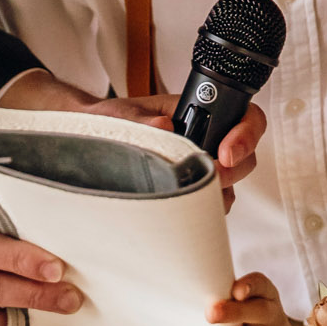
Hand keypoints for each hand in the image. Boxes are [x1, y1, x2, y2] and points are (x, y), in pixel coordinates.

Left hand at [0, 68, 264, 197]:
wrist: (81, 141)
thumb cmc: (102, 123)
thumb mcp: (116, 118)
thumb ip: (138, 121)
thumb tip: (164, 125)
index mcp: (194, 112)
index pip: (243, 115)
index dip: (245, 134)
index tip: (226, 153)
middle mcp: (203, 139)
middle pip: (244, 155)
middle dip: (234, 169)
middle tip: (214, 176)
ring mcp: (198, 167)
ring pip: (231, 185)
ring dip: (220, 194)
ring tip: (196, 198)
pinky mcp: (188, 192)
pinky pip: (211, 206)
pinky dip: (205, 211)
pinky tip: (185, 213)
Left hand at [181, 272, 320, 325]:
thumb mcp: (255, 316)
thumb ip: (230, 305)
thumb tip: (181, 300)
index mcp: (268, 299)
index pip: (262, 285)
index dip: (250, 285)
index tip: (236, 290)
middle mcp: (273, 319)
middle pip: (256, 312)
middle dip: (231, 311)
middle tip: (208, 314)